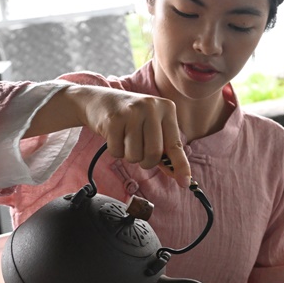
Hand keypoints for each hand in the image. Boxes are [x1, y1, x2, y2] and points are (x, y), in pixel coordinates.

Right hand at [34, 85, 191, 186]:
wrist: (99, 100)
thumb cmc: (131, 117)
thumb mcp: (153, 126)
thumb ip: (166, 150)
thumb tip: (181, 176)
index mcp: (167, 108)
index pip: (176, 144)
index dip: (180, 166)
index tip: (184, 183)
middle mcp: (151, 107)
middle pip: (154, 154)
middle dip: (146, 162)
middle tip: (140, 151)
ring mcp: (132, 112)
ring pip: (135, 156)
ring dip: (129, 155)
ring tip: (126, 139)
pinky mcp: (113, 119)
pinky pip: (117, 152)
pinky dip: (116, 150)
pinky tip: (114, 135)